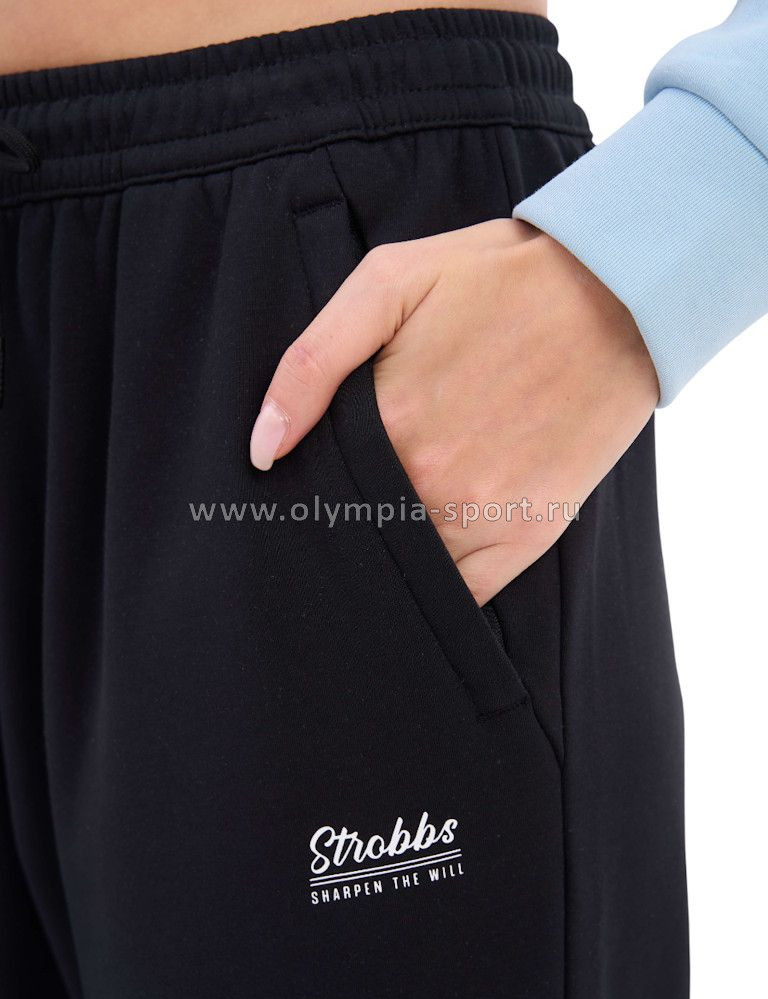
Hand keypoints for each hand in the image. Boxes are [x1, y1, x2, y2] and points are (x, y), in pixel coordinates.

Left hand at [250, 219, 658, 605]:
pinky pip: (462, 596)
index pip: (313, 494)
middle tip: (344, 503)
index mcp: (389, 426)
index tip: (298, 489)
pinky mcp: (527, 537)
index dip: (299, 495)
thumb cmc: (496, 280)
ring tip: (390, 522)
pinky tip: (428, 561)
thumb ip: (312, 362)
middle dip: (339, 526)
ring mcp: (484, 519)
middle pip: (355, 534)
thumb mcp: (389, 282)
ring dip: (386, 559)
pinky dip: (438, 589)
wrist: (615, 295)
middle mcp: (433, 485)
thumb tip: (263, 448)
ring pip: (405, 570)